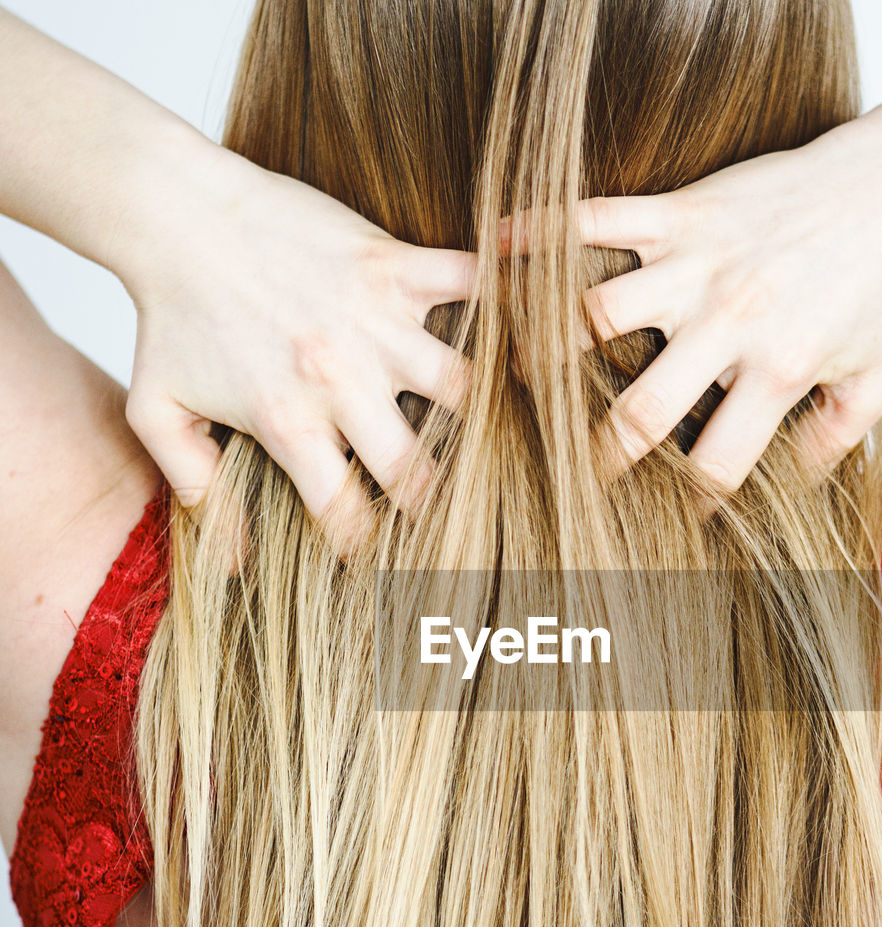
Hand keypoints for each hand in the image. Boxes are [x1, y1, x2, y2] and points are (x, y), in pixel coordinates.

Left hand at [120, 139, 475, 533]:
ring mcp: (375, 324)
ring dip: (481, 409)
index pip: (346, 512)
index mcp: (289, 424)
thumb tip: (229, 562)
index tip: (375, 543)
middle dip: (431, 496)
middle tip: (439, 499)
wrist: (177, 212)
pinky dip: (505, 298)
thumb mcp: (158, 412)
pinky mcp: (394, 266)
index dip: (364, 540)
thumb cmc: (168, 315)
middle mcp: (341, 382)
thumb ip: (194, 487)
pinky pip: (472, 284)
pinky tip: (525, 320)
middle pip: (417, 469)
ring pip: (463, 389)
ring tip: (493, 425)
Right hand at [503, 114, 881, 486]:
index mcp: (779, 372)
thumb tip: (780, 495)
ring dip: (548, 351)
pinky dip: (543, 231)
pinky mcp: (684, 211)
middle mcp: (731, 321)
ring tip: (515, 381)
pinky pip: (600, 218)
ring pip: (598, 313)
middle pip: (640, 408)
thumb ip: (827, 446)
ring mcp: (700, 263)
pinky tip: (498, 253)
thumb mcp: (869, 384)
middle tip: (564, 481)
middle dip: (594, 458)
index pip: (714, 465)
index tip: (657, 526)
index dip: (682, 508)